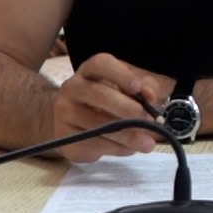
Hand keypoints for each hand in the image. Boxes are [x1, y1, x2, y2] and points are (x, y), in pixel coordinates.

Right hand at [52, 54, 170, 161]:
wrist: (77, 124)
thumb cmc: (111, 101)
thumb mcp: (131, 89)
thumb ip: (145, 88)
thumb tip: (150, 95)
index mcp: (90, 70)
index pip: (101, 64)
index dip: (120, 75)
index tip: (137, 88)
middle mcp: (72, 87)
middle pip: (99, 95)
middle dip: (127, 109)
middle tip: (148, 120)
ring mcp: (63, 112)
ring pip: (97, 125)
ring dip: (127, 136)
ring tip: (147, 143)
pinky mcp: (63, 136)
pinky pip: (92, 143)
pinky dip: (116, 148)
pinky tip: (129, 149)